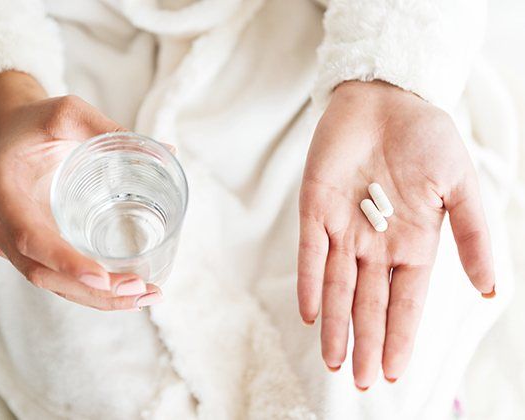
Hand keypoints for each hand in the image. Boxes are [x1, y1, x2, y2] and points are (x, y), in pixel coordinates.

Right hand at [0, 71, 161, 309]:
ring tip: (144, 296)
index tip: (103, 278)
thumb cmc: (40, 122)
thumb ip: (109, 129)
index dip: (64, 261)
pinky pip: (56, 276)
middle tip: (139, 289)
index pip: (29, 236)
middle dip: (91, 290)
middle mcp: (0, 220)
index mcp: (2, 186)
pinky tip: (126, 293)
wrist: (16, 131)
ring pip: (50, 282)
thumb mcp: (70, 113)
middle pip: (40, 271)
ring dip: (96, 298)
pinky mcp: (31, 246)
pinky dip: (89, 291)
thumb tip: (167, 151)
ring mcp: (13, 238)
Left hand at [297, 81, 494, 388]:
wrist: (386, 99)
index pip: (405, 301)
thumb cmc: (426, 138)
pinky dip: (309, 281)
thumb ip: (472, 234)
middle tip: (360, 382)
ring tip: (334, 360)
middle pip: (369, 302)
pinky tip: (310, 313)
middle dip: (366, 341)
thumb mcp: (460, 185)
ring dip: (336, 323)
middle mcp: (376, 244)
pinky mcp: (316, 209)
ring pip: (336, 286)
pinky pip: (310, 252)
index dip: (401, 336)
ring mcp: (344, 229)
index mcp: (412, 243)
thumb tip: (491, 289)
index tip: (394, 372)